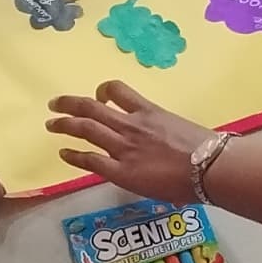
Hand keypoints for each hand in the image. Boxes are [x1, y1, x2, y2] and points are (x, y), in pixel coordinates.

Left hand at [44, 80, 214, 204]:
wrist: (209, 166)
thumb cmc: (205, 149)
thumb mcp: (180, 127)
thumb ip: (163, 130)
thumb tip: (162, 140)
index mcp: (148, 111)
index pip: (117, 91)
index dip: (102, 91)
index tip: (96, 96)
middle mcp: (131, 125)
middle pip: (91, 107)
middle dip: (69, 104)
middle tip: (54, 104)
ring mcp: (124, 148)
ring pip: (86, 129)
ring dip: (65, 125)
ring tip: (52, 124)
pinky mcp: (121, 171)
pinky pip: (90, 161)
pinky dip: (74, 156)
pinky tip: (64, 154)